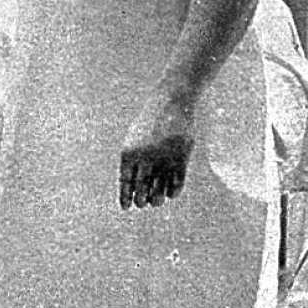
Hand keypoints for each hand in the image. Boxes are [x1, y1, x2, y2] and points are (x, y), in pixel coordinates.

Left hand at [119, 91, 195, 209]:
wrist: (172, 100)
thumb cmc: (151, 121)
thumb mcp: (136, 138)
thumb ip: (133, 162)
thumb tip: (132, 190)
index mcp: (129, 153)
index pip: (125, 184)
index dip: (126, 198)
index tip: (127, 207)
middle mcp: (145, 159)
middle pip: (141, 194)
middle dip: (142, 201)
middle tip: (144, 201)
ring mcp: (163, 161)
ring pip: (158, 196)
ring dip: (156, 201)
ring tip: (156, 200)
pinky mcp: (182, 160)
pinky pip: (176, 188)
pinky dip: (172, 194)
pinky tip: (170, 192)